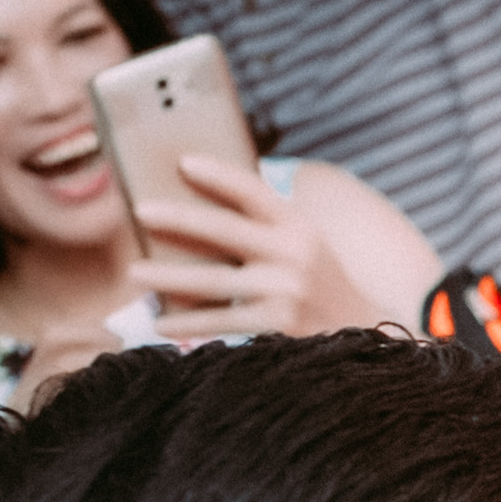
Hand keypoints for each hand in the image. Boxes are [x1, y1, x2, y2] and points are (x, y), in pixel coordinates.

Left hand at [126, 151, 369, 339]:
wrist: (365, 339)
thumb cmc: (318, 288)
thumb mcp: (304, 248)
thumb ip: (264, 230)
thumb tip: (193, 218)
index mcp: (300, 227)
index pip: (255, 191)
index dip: (219, 174)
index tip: (183, 162)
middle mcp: (295, 254)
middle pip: (225, 230)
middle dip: (179, 218)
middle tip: (140, 210)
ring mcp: (287, 291)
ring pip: (213, 280)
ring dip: (168, 277)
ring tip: (135, 271)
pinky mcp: (279, 326)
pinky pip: (221, 321)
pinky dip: (187, 323)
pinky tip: (160, 323)